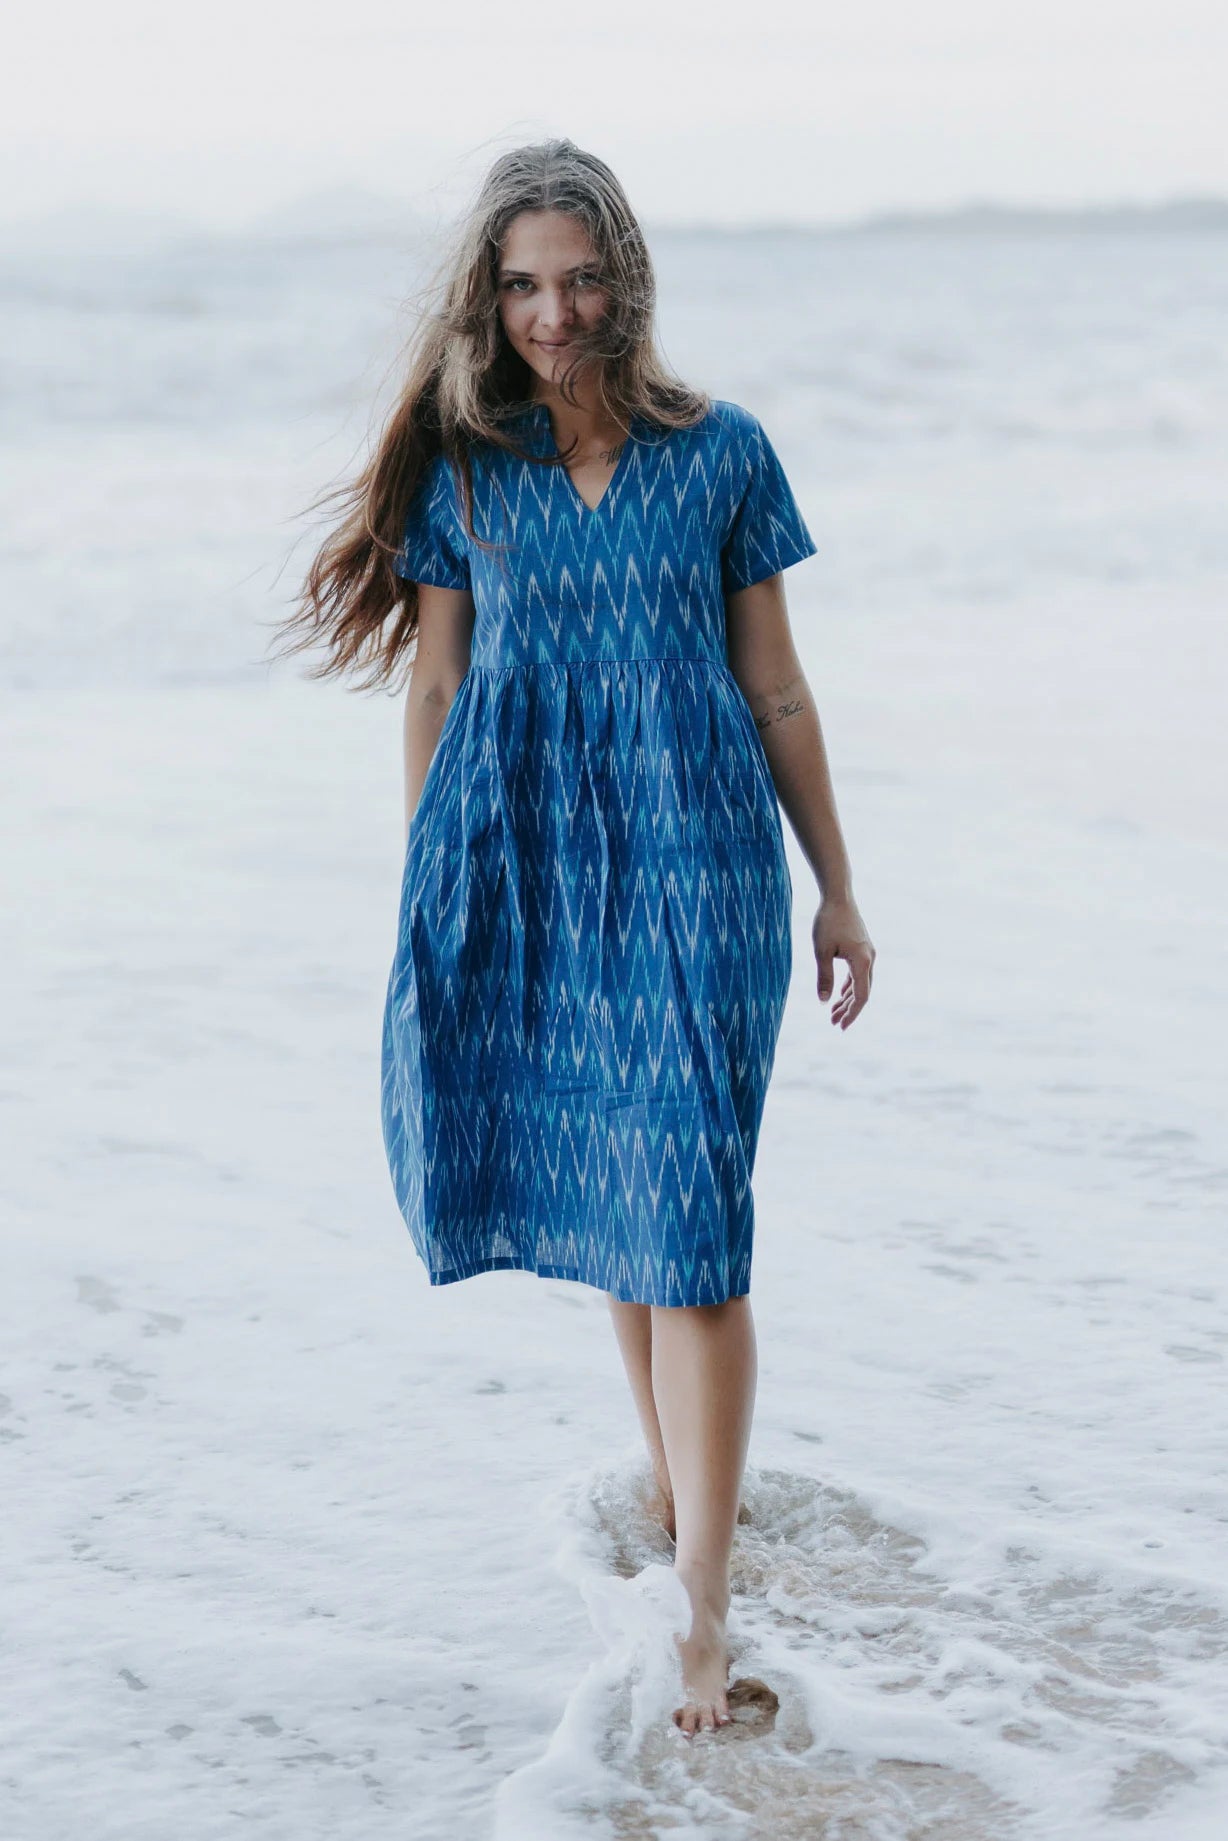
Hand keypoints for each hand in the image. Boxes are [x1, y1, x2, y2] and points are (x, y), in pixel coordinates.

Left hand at [812, 895, 874, 1028]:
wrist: (838, 896)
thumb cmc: (828, 921)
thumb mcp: (821, 951)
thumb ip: (824, 977)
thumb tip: (824, 1001)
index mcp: (862, 962)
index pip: (861, 996)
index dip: (852, 1013)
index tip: (841, 1026)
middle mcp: (869, 959)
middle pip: (862, 992)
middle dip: (849, 1009)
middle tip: (834, 1023)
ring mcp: (867, 953)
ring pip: (860, 983)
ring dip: (848, 998)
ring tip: (833, 1012)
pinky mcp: (862, 948)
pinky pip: (858, 973)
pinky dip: (849, 985)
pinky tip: (839, 994)